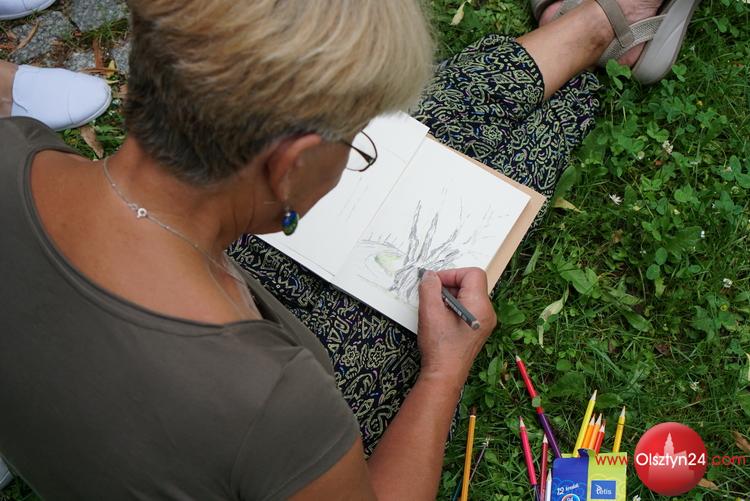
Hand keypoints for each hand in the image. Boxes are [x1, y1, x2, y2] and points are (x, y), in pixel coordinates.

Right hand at [416, 268, 496, 386]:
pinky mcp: (478, 329)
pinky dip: (454, 306)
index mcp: (480, 305)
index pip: (472, 274)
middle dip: (449, 285)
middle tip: (432, 295)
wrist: (444, 375)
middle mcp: (487, 312)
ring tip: (435, 308)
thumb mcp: (430, 312)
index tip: (435, 282)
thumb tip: (430, 276)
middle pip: (471, 284)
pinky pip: (468, 308)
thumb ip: (429, 287)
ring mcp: (484, 322)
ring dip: (450, 296)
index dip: (452, 273)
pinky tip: (441, 317)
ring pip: (468, 295)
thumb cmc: (440, 347)